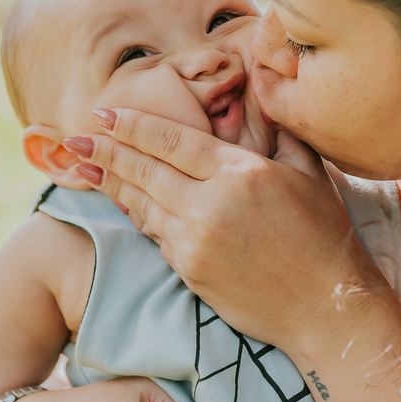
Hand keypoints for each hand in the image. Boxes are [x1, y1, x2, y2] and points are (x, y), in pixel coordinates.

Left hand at [62, 112, 386, 348]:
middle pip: (144, 170)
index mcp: (241, 172)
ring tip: (84, 167)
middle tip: (73, 139)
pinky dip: (137, 217)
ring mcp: (196, 241)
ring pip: (142, 205)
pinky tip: (123, 204)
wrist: (327, 307)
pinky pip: (156, 236)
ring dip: (111, 184)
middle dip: (105, 152)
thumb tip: (260, 94)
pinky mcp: (190, 271)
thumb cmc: (325, 237)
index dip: (132, 126)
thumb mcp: (309, 172)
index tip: (103, 115)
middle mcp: (212, 204)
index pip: (171, 140)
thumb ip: (278, 132)